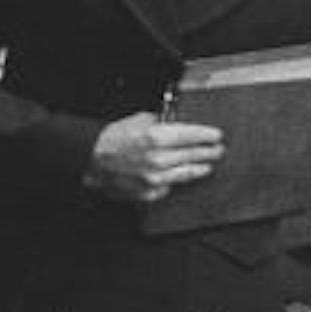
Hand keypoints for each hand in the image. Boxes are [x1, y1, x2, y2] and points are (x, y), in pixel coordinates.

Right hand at [86, 111, 223, 202]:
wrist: (92, 159)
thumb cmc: (114, 137)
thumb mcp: (141, 119)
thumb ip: (164, 122)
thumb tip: (183, 124)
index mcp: (157, 137)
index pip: (193, 136)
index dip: (208, 135)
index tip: (217, 135)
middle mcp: (158, 159)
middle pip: (195, 155)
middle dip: (209, 152)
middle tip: (218, 150)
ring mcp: (155, 178)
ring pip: (188, 174)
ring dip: (200, 168)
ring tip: (208, 165)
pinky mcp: (150, 192)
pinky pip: (171, 186)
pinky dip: (176, 180)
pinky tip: (183, 175)